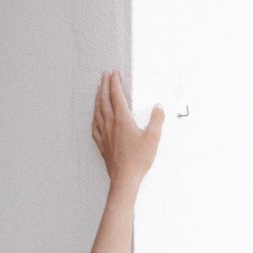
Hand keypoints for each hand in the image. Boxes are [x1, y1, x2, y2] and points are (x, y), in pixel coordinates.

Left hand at [92, 69, 163, 194]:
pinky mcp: (102, 145)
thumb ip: (156, 120)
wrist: (124, 179)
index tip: (114, 73)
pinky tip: (95, 116)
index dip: (114, 82)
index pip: (116, 95)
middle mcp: (110, 124)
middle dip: (104, 85)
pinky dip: (94, 117)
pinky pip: (95, 126)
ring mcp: (104, 135)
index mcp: (122, 119)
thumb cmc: (138, 160)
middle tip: (104, 75)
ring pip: (97, 111)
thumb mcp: (153, 138)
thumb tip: (158, 107)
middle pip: (104, 100)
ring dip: (97, 98)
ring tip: (97, 90)